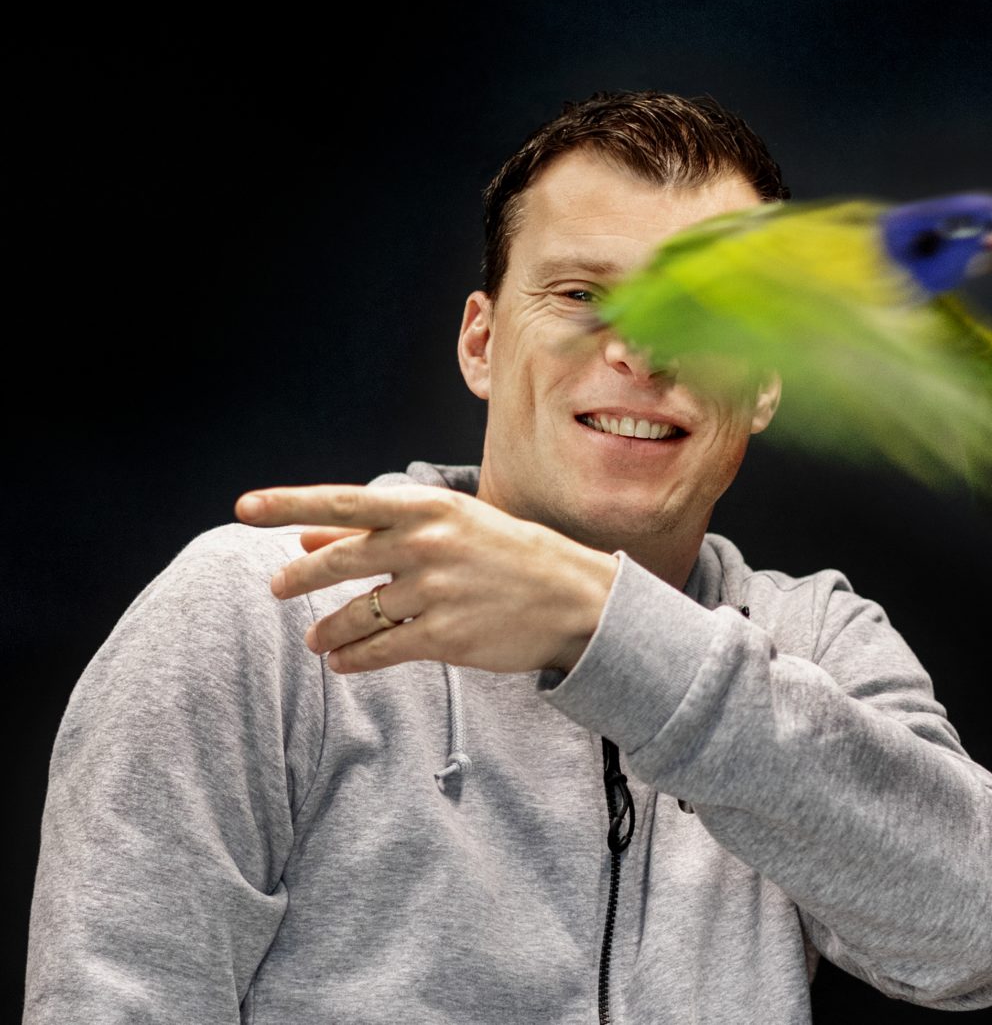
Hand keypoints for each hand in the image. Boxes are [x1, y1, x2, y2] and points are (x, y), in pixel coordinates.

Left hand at [235, 484, 620, 675]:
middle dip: (297, 579)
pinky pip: (378, 650)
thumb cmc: (509, 555)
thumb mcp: (452, 526)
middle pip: (337, 562)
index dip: (289, 504)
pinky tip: (342, 661)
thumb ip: (380, 529)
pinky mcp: (445, 637)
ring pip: (352, 613)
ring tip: (316, 638)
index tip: (243, 508)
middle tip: (279, 588)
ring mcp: (436, 592)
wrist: (575, 599)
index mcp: (429, 508)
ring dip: (325, 629)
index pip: (344, 502)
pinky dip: (352, 658)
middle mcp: (428, 545)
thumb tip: (309, 535)